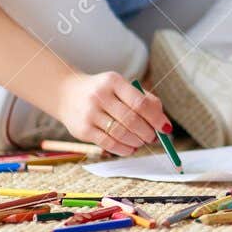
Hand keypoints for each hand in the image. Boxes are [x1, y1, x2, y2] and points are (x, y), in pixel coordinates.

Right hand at [55, 71, 170, 157]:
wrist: (66, 93)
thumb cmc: (103, 92)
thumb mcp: (121, 87)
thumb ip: (144, 100)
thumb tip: (164, 124)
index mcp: (113, 81)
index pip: (140, 102)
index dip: (156, 118)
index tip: (165, 127)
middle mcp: (100, 96)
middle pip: (131, 120)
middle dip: (147, 132)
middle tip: (153, 137)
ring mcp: (89, 113)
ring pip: (120, 133)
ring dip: (137, 142)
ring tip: (142, 142)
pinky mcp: (82, 130)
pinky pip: (108, 144)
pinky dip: (123, 149)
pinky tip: (130, 149)